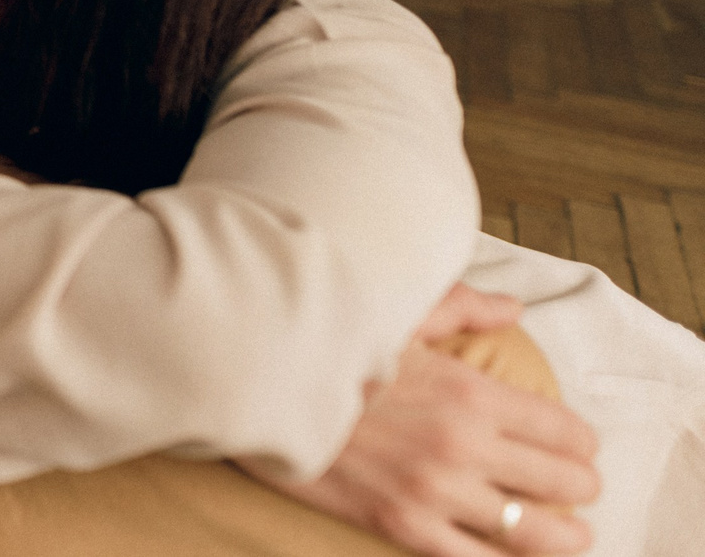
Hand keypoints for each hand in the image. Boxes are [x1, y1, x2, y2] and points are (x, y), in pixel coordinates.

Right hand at [241, 284, 599, 556]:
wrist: (258, 384)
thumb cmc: (328, 346)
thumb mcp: (396, 313)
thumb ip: (461, 307)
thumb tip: (512, 308)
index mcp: (470, 390)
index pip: (565, 430)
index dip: (581, 443)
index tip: (577, 447)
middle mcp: (464, 444)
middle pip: (564, 482)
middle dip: (579, 487)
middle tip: (575, 488)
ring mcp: (435, 491)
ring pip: (535, 533)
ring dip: (562, 536)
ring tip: (568, 534)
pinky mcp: (402, 525)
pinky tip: (513, 556)